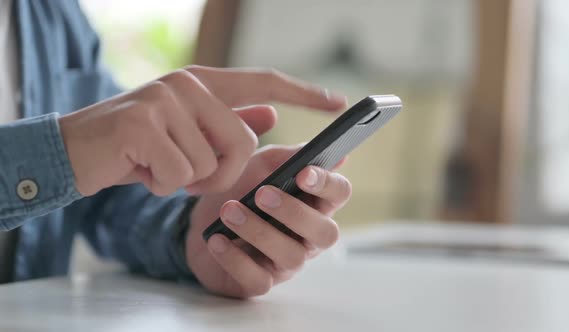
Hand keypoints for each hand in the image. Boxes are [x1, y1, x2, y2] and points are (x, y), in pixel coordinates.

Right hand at [59, 66, 345, 195]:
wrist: (72, 151)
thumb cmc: (137, 148)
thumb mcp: (187, 135)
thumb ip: (229, 124)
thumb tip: (272, 118)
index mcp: (202, 83)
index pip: (265, 82)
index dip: (305, 94)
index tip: (339, 104)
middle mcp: (187, 84)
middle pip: (243, 144)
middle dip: (220, 175)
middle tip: (185, 174)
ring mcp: (164, 99)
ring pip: (210, 164)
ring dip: (185, 181)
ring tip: (155, 165)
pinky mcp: (143, 123)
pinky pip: (180, 176)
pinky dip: (161, 186)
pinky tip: (139, 170)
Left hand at [185, 145, 351, 297]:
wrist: (200, 219)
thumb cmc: (240, 188)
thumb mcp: (261, 164)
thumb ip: (289, 156)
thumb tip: (327, 152)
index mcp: (315, 203)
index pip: (339, 193)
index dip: (326, 185)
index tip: (303, 173)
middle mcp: (308, 236)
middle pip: (325, 233)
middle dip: (295, 213)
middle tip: (262, 193)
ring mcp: (286, 263)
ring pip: (291, 256)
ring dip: (259, 232)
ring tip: (229, 211)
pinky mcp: (260, 282)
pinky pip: (258, 279)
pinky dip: (235, 259)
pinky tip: (217, 239)